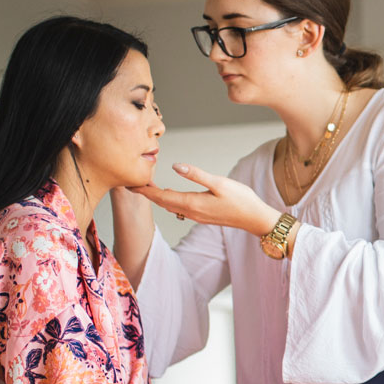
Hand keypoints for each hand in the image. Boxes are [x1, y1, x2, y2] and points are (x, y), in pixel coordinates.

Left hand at [138, 164, 278, 236]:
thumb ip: (196, 174)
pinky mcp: (202, 215)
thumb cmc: (241, 200)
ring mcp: (196, 216)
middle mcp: (191, 212)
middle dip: (147, 193)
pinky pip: (179, 208)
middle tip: (132, 182)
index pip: (161, 196)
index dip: (144, 190)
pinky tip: (169, 194)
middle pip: (162, 202)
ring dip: (158, 197)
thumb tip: (176, 165)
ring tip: (147, 186)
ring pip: (170, 206)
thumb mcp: (220, 183)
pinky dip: (169, 200)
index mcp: (192, 203)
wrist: (255, 218)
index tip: (129, 184)